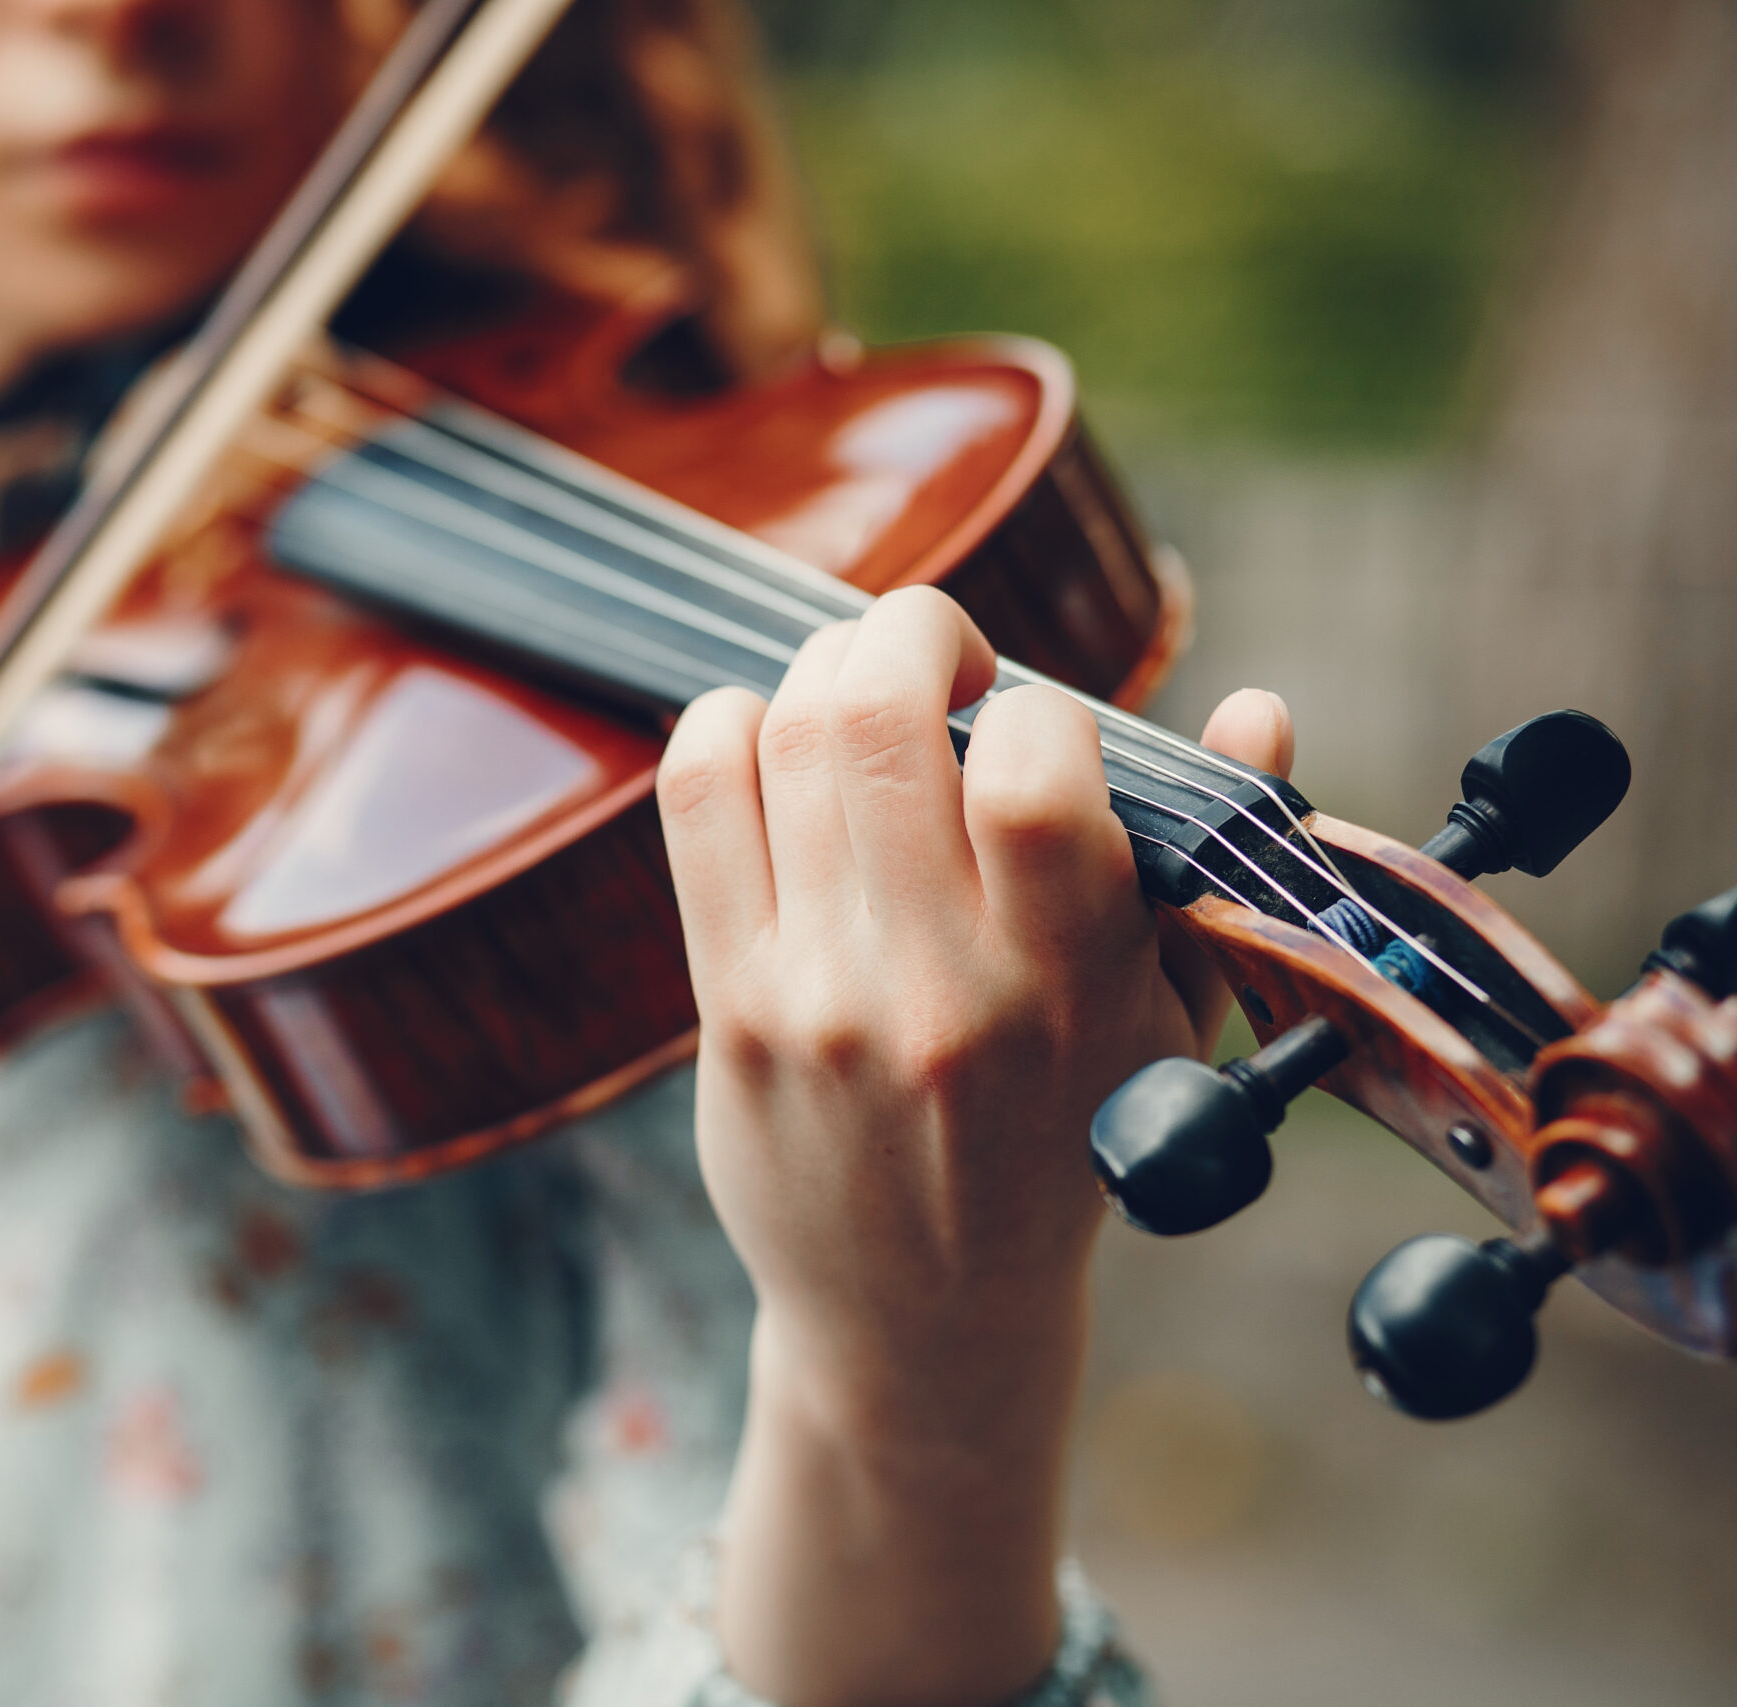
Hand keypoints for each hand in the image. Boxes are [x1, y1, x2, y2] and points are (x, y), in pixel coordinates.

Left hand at [656, 587, 1292, 1706]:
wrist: (920, 1313)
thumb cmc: (1062, 1148)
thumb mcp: (1167, 1027)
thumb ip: (1211, 865)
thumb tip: (1260, 708)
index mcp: (1066, 991)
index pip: (1033, 775)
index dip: (1041, 707)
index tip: (1044, 735)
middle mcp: (929, 989)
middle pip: (874, 718)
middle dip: (914, 634)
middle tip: (945, 660)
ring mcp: (811, 994)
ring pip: (783, 737)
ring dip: (830, 666)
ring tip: (872, 693)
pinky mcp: (726, 1002)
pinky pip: (697, 797)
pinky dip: (732, 722)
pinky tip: (778, 738)